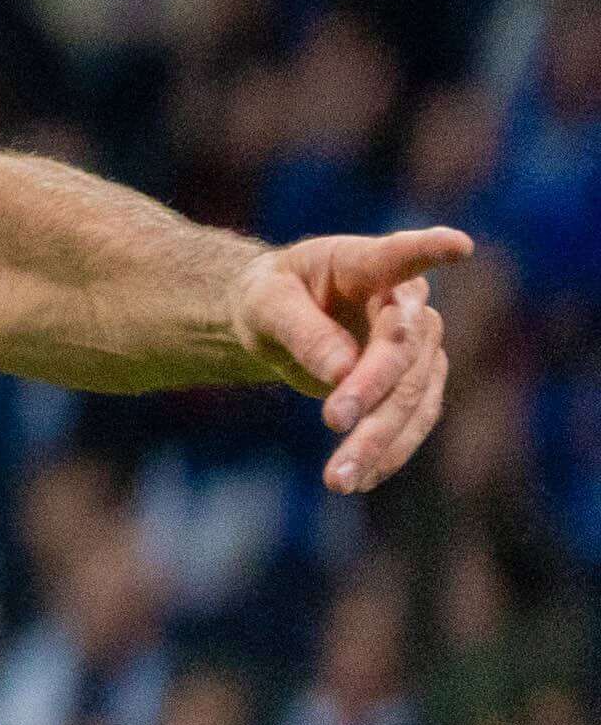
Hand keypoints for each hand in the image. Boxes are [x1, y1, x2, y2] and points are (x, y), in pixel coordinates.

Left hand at [228, 225, 469, 494]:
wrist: (280, 320)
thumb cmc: (272, 298)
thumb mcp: (266, 305)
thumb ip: (302, 332)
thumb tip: (341, 372)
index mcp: (364, 264)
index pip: (400, 255)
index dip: (429, 250)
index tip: (458, 245)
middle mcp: (404, 303)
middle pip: (402, 351)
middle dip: (371, 390)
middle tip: (333, 422)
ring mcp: (418, 346)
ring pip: (412, 396)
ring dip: (380, 439)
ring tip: (338, 479)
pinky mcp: (416, 383)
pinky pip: (412, 422)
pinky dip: (387, 452)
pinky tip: (358, 479)